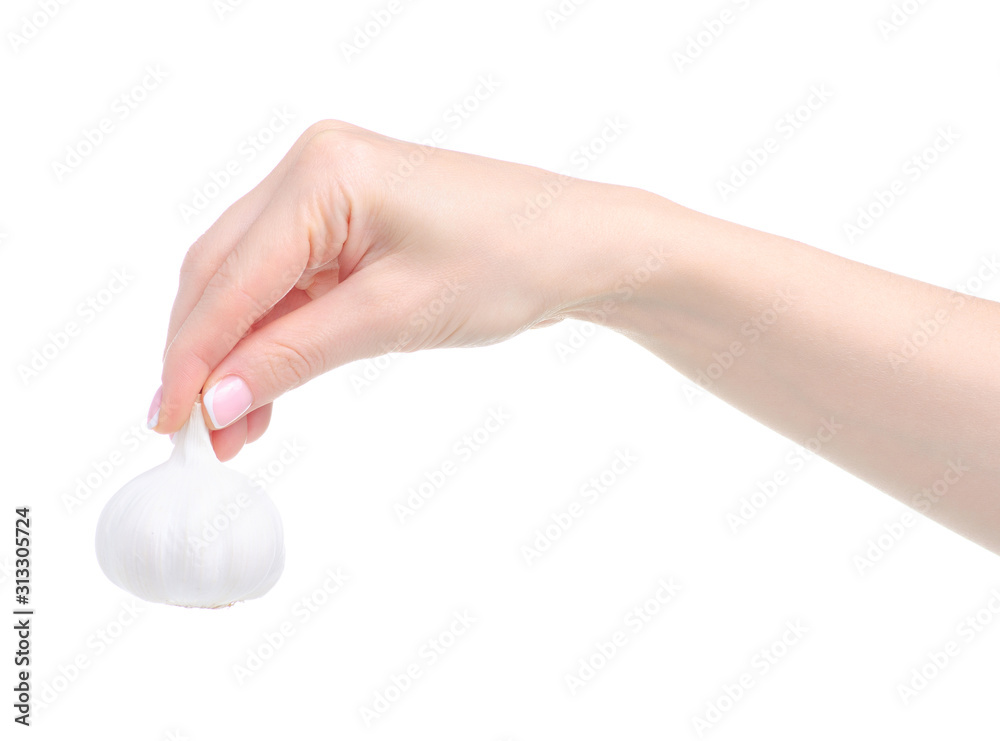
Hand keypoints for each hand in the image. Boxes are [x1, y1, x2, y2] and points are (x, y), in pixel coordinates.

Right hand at [149, 120, 659, 458]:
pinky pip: (288, 282)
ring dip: (235, 353)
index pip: (231, 277)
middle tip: (195, 433)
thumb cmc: (509, 260)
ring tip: (231, 428)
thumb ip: (295, 356)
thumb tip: (216, 401)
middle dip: (204, 357)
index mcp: (323, 172)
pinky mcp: (347, 220)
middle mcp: (313, 168)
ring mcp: (328, 191)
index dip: (191, 357)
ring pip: (249, 282)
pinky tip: (263, 389)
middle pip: (223, 273)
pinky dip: (272, 337)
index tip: (168, 421)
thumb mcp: (394, 316)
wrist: (578, 246)